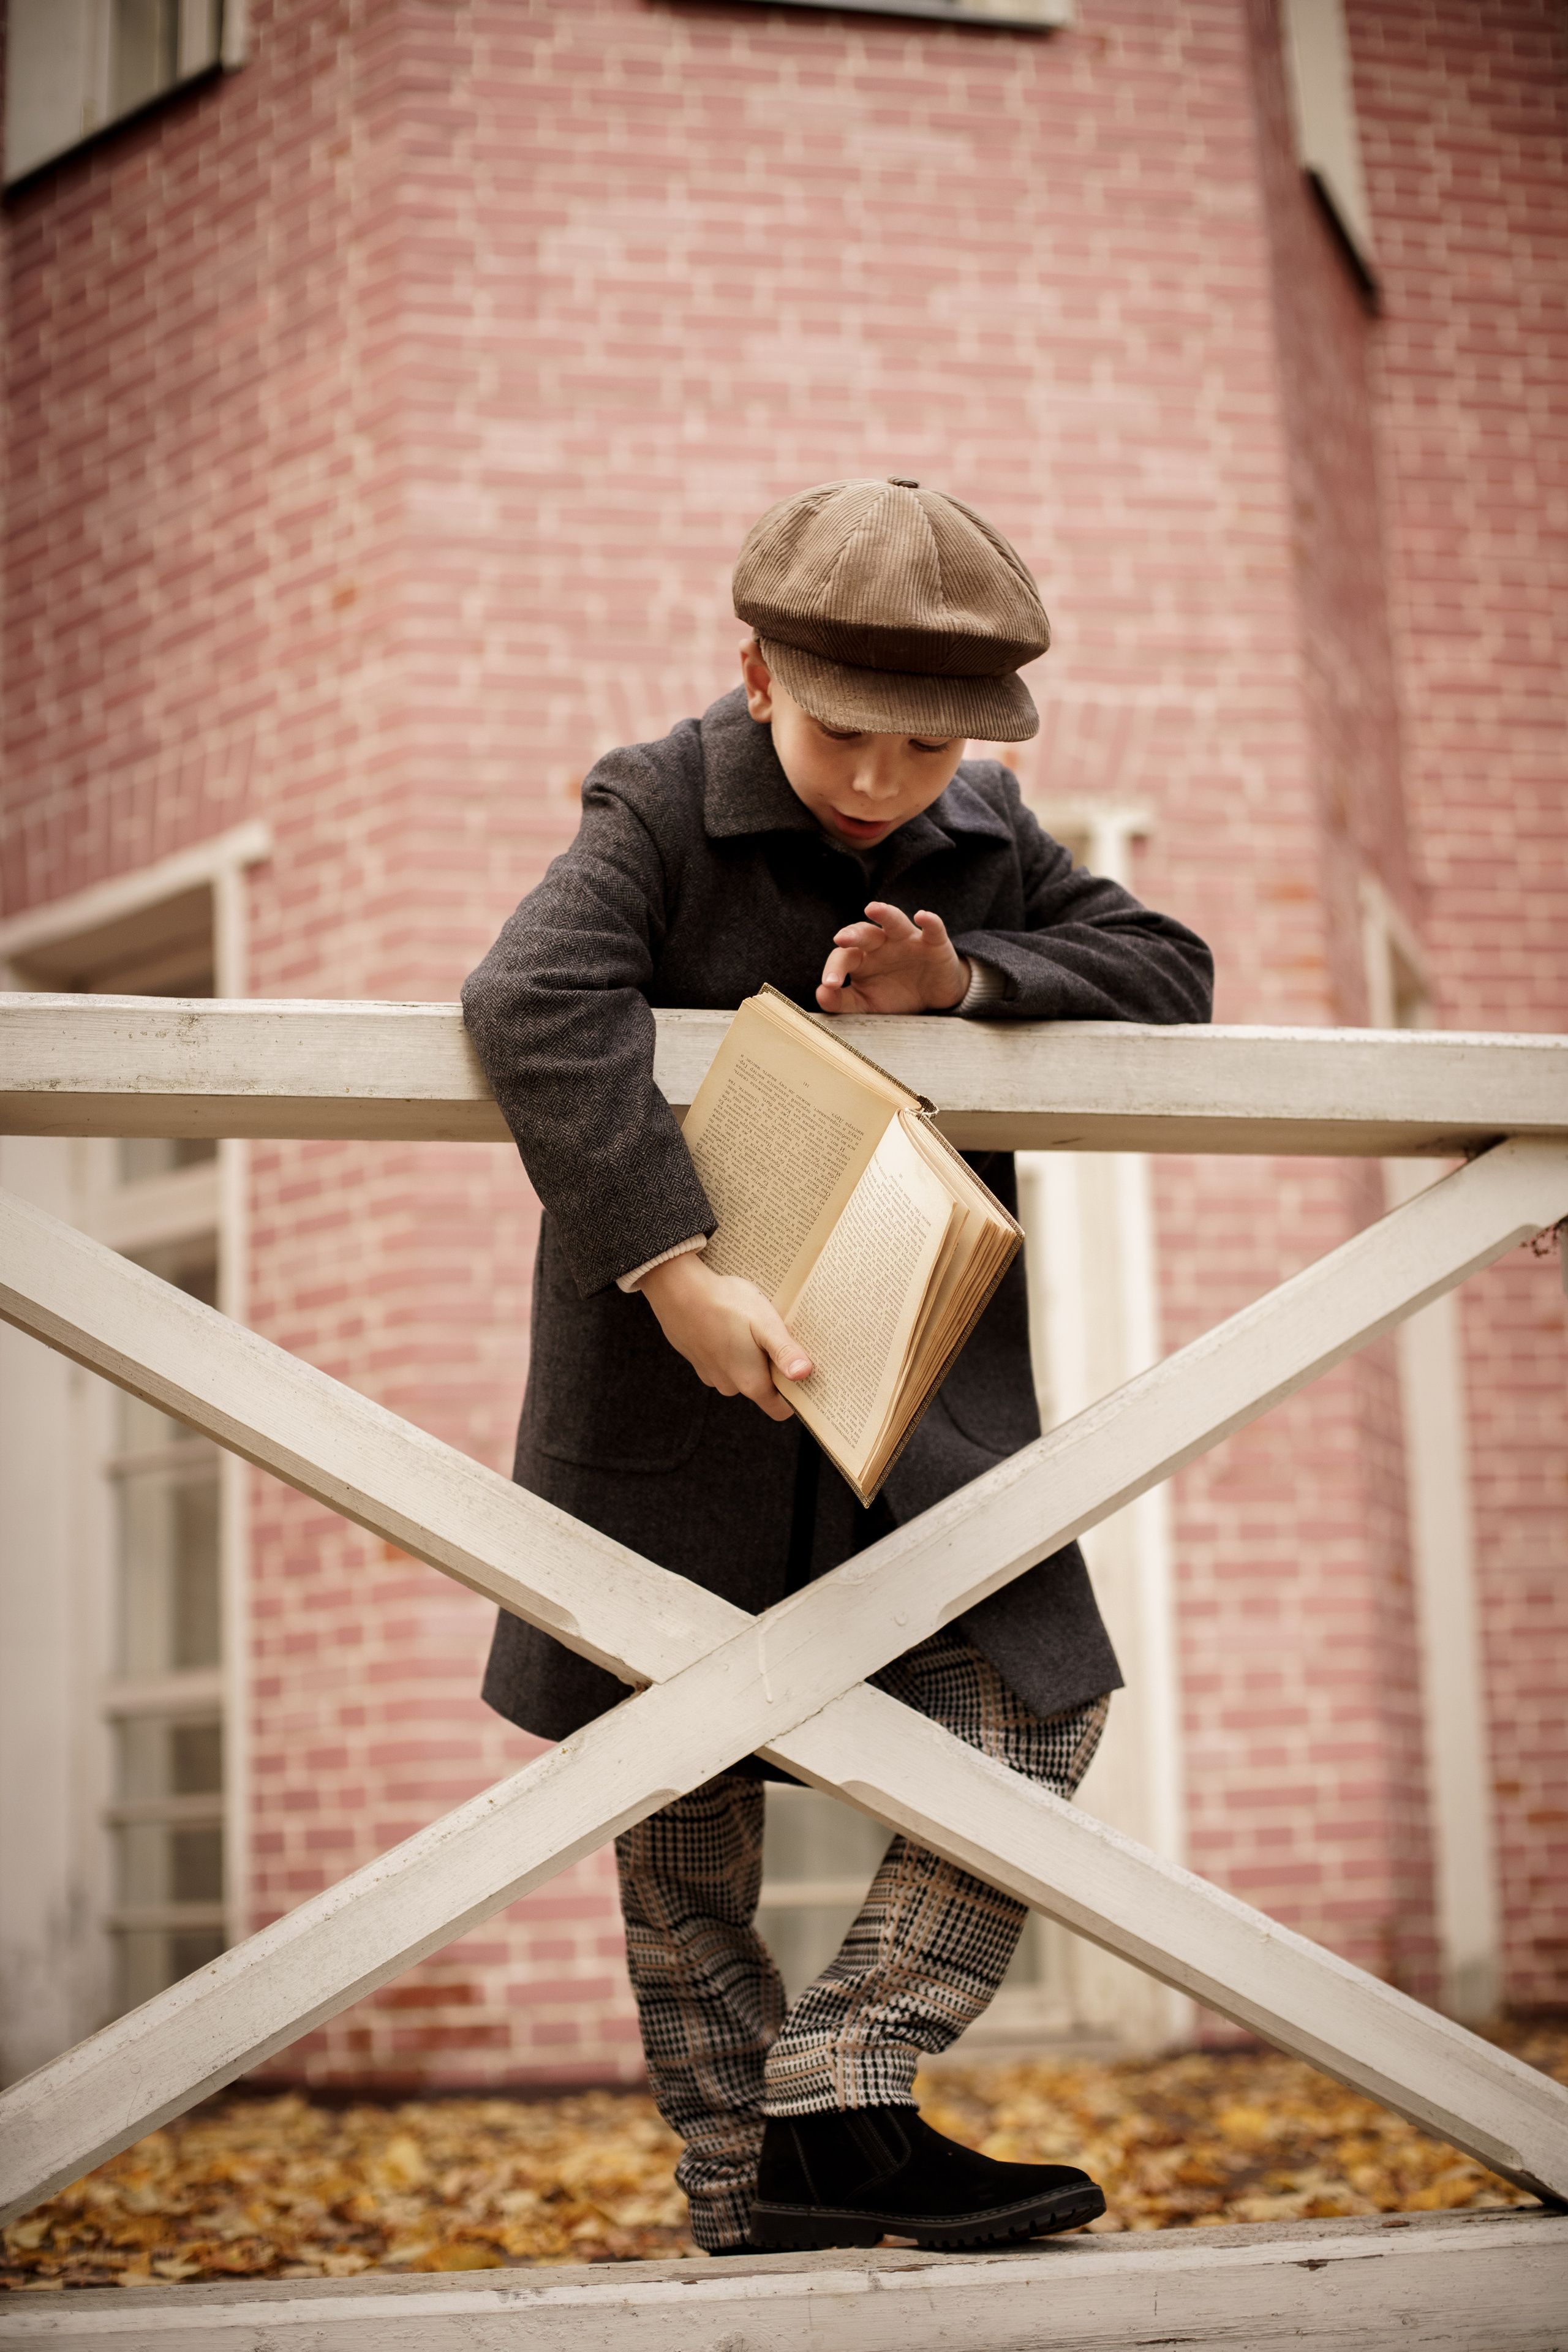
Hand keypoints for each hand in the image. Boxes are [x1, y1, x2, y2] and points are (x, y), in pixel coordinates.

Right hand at [639, 1251, 811, 1422]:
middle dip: (772, 1368)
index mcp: (750, 1382)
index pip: (779, 1409)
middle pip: (762, 1389)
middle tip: (776, 1336)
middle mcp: (729, 1385)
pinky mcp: (698, 1360)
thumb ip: (785, 1352)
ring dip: (750, 1356)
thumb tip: (805, 1374)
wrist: (677, 1289)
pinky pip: (723, 1362)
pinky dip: (730, 1348)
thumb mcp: (764, 1323)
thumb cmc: (725, 1304)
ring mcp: (710, 1374)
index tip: (802, 1371)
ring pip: (741, 1373)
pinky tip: (729, 1324)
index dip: (794, 1394)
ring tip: (751, 1327)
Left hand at [817, 902, 970, 1014]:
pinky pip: (932, 929)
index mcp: (862, 959)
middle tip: (841, 938)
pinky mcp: (934, 943)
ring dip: (885, 914)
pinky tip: (922, 916)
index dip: (835, 968)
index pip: (844, 957)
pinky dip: (929, 921)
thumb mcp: (866, 1005)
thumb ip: (841, 1001)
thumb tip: (820, 994)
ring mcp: (907, 940)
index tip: (830, 984)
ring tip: (872, 908)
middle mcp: (881, 945)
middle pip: (864, 933)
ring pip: (894, 922)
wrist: (933, 1001)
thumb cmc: (895, 997)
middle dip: (852, 934)